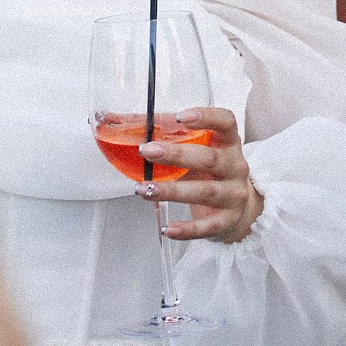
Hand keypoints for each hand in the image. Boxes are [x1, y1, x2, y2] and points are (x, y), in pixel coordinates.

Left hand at [137, 107, 263, 241]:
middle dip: (177, 155)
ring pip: (206, 192)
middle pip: (210, 158)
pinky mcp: (228, 221)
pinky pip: (208, 226)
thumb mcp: (195, 151)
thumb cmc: (208, 172)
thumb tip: (109, 120)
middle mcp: (235, 166)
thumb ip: (163, 138)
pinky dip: (187, 229)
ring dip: (173, 191)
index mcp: (227, 142)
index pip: (225, 122)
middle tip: (147, 151)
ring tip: (144, 189)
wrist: (237, 208)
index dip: (206, 117)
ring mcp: (234, 195)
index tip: (180, 117)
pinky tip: (167, 229)